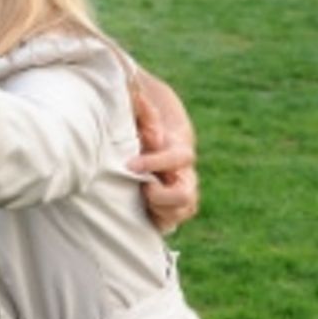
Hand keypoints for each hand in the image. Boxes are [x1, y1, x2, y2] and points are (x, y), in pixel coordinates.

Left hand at [129, 73, 199, 234]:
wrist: (140, 129)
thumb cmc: (139, 114)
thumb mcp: (141, 104)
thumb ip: (141, 106)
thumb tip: (137, 96)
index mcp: (178, 145)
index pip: (179, 158)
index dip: (156, 163)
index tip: (130, 166)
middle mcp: (183, 171)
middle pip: (187, 194)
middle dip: (163, 196)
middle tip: (142, 189)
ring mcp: (179, 189)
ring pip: (184, 210)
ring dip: (162, 210)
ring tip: (141, 199)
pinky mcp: (167, 205)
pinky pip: (171, 221)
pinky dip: (159, 220)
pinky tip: (143, 212)